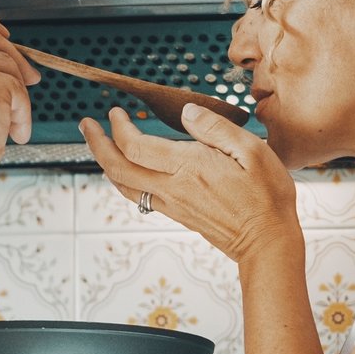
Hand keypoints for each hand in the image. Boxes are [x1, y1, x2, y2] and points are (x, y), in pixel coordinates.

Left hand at [77, 106, 299, 264]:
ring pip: (124, 184)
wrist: (267, 242)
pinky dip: (123, 177)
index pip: (136, 146)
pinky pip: (138, 194)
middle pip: (118, 167)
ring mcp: (172, 203)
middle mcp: (174, 188)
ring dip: (105, 162)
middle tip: (87, 124)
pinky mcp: (177, 213)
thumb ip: (215, 129)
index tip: (116, 111)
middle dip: (97, 144)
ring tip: (99, 143)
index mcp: (189, 168)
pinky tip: (126, 168)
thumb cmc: (266, 197)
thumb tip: (187, 112)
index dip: (119, 127)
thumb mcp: (253, 151)